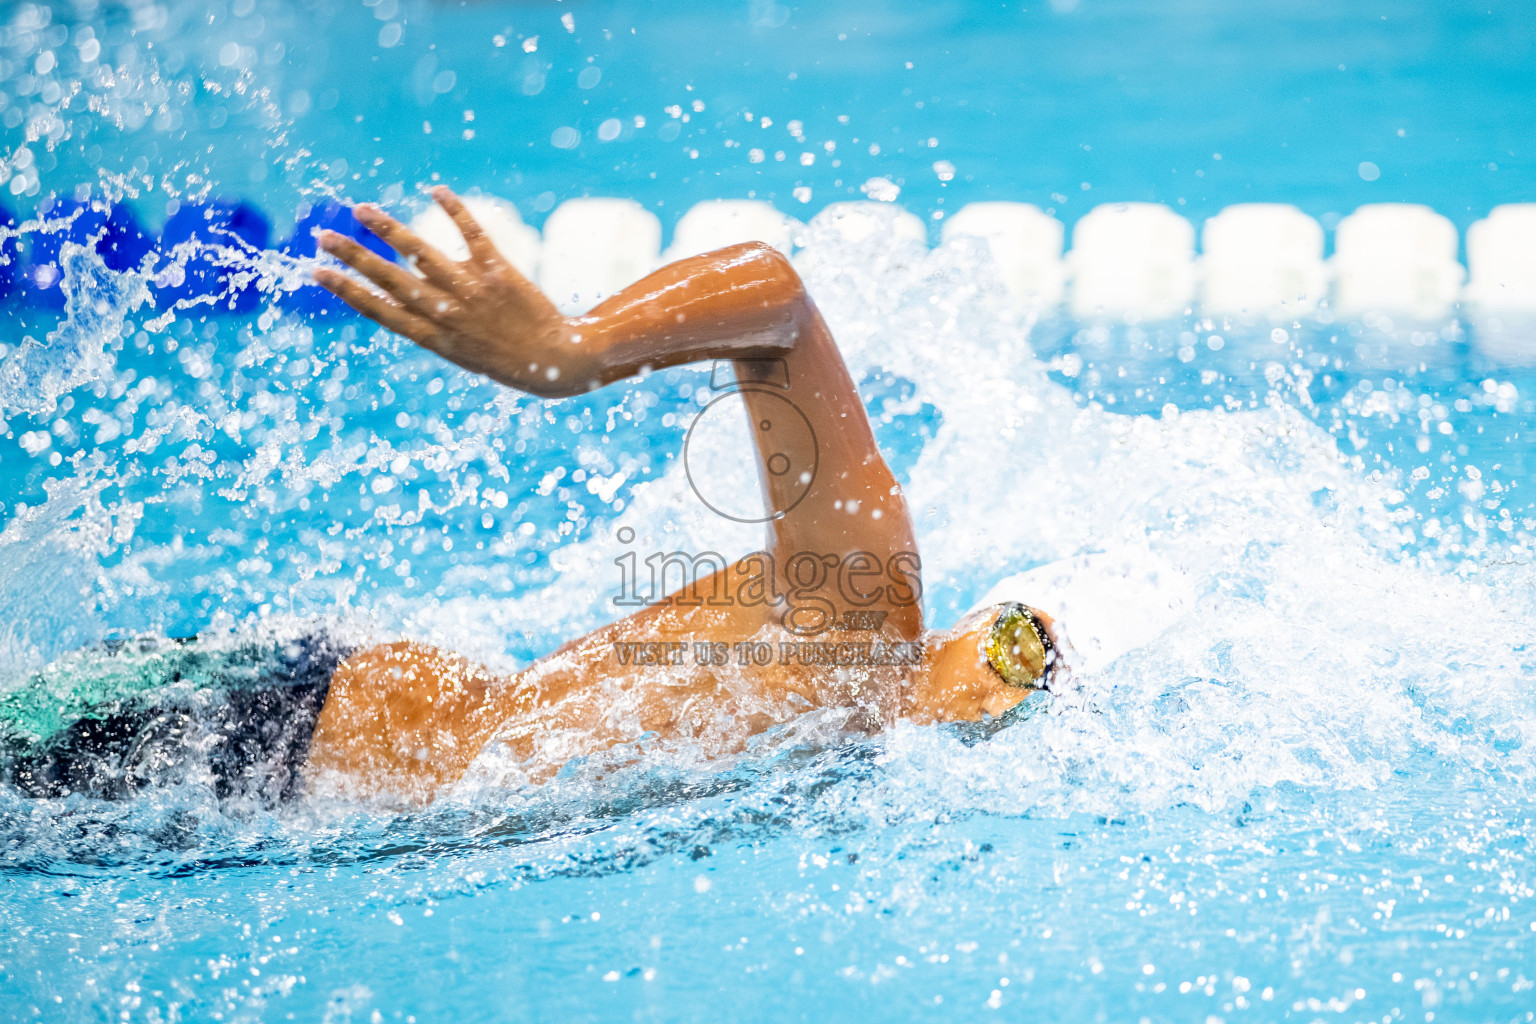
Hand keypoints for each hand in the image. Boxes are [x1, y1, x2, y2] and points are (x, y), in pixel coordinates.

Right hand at [313, 186, 588, 395]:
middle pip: (391, 279)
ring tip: (362, 209)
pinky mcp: (498, 273)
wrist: (554, 363)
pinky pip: (472, 235)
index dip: (347, 290)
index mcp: (432, 336)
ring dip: (389, 229)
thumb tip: (401, 280)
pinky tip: (434, 191)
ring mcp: (471, 292)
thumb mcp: (458, 349)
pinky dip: (454, 211)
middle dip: (354, 257)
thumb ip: (428, 318)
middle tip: (322, 235)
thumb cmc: (503, 357)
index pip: (379, 310)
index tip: (316, 272)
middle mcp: (446, 313)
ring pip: (422, 254)